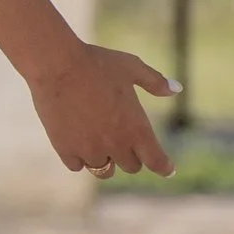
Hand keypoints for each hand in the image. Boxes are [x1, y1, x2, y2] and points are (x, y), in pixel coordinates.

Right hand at [27, 38, 176, 180]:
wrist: (56, 64)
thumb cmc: (97, 62)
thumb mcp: (131, 66)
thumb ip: (155, 81)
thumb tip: (176, 89)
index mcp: (137, 129)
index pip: (157, 162)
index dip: (164, 167)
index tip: (167, 169)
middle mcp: (116, 145)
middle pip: (131, 167)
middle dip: (130, 156)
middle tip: (122, 140)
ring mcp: (90, 150)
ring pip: (103, 171)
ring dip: (104, 159)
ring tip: (97, 142)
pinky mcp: (65, 149)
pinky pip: (78, 166)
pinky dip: (80, 158)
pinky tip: (77, 142)